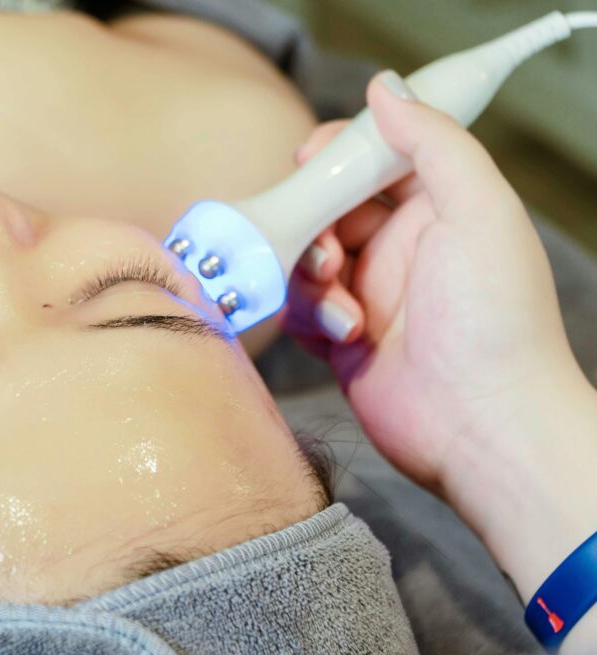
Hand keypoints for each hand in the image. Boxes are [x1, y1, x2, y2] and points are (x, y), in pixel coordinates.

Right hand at [280, 71, 586, 497]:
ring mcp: (369, 293)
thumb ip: (432, 142)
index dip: (336, 155)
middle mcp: (400, 246)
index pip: (371, 157)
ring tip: (340, 301)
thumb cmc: (496, 321)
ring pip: (303, 257)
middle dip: (310, 218)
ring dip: (310, 274)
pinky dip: (310, 317)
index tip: (311, 161)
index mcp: (436, 207)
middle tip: (319, 241)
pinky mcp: (341, 338)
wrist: (484, 426)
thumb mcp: (477, 211)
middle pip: (326, 206)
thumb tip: (384, 87)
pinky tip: (343, 335)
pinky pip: (300, 309)